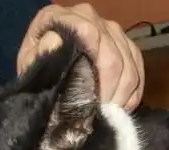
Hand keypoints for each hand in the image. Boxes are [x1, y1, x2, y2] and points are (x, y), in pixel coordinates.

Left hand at [17, 3, 143, 109]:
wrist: (48, 66)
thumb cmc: (38, 67)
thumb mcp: (29, 64)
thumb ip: (39, 55)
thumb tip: (54, 41)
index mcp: (62, 16)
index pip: (89, 34)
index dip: (95, 71)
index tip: (93, 100)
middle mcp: (89, 16)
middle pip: (113, 54)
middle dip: (111, 89)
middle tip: (103, 113)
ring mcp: (111, 29)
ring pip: (130, 62)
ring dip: (124, 93)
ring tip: (110, 113)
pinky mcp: (125, 43)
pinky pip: (138, 66)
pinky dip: (134, 90)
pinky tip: (122, 106)